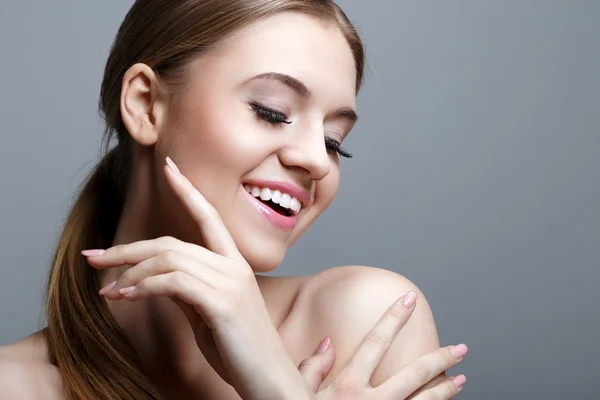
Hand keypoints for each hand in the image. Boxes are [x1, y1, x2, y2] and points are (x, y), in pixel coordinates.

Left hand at [85, 157, 308, 399]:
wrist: (269, 378)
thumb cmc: (239, 348)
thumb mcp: (209, 312)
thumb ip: (187, 289)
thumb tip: (154, 279)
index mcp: (234, 264)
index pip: (208, 217)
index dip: (187, 190)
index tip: (168, 167)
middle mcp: (234, 267)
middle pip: (172, 243)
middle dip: (127, 249)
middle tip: (94, 256)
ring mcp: (230, 283)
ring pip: (169, 259)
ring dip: (131, 273)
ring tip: (109, 290)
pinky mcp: (222, 303)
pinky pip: (173, 283)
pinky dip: (144, 286)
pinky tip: (127, 296)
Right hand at [297, 293, 466, 398]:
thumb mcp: (301, 396)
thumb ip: (312, 368)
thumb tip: (328, 342)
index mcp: (349, 386)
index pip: (376, 342)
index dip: (393, 317)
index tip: (409, 299)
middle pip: (415, 372)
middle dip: (440, 357)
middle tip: (460, 348)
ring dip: (446, 388)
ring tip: (461, 377)